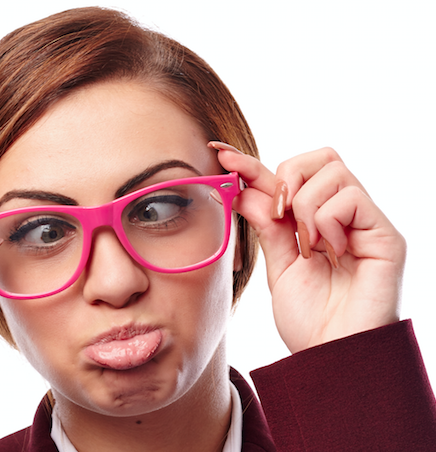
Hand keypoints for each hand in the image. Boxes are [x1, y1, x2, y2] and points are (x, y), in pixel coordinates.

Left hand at [211, 143, 404, 352]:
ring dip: (306, 207)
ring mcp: (367, 223)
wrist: (332, 356)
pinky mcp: (386, 235)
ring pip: (333, 171)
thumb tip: (243, 186)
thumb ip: (266, 225)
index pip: (290, 175)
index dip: (255, 164)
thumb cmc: (309, 318)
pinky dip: (328, 220)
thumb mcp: (277, 264)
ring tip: (308, 246)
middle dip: (287, 179)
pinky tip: (328, 251)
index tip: (222, 155)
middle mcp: (346, 215)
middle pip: (320, 157)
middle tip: (278, 216)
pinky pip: (350, 198)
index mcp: (319, 221)